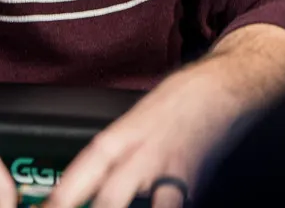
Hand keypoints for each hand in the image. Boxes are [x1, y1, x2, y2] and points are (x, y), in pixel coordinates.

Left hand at [43, 68, 244, 207]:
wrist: (222, 88)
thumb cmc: (177, 100)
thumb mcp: (133, 122)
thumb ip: (112, 156)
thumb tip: (85, 188)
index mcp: (122, 137)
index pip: (84, 171)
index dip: (62, 198)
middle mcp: (143, 157)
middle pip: (112, 198)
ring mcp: (171, 173)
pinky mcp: (195, 185)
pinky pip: (176, 207)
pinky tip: (157, 206)